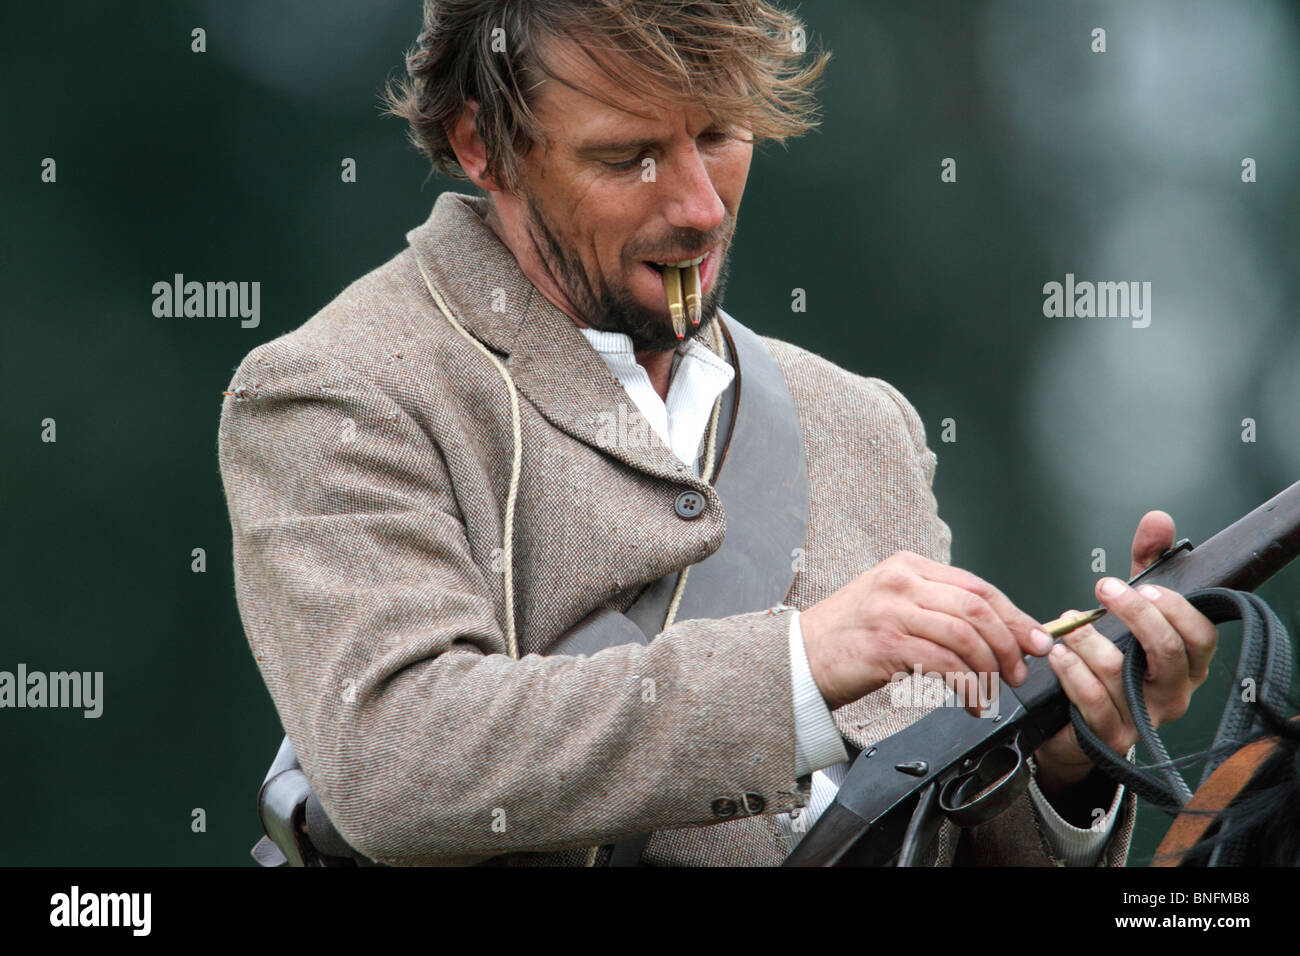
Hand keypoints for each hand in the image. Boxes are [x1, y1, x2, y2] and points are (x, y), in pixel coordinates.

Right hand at [800, 550, 1053, 715]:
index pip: (977, 586)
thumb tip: (996, 630)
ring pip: (965, 636)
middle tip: (1018, 672)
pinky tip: (971, 702)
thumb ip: (936, 608)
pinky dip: (967, 687)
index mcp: (907, 566)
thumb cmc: (848, 637)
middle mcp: (901, 581)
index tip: (1037, 640)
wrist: (799, 658)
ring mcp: (892, 610)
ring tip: (993, 692)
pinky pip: (944, 664)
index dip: (1014, 616)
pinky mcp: (886, 643)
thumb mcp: (892, 605)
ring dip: (989, 670)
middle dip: (1009, 644)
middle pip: (977, 607)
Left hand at [1033, 511, 1218, 798]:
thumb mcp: (1129, 608)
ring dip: (1088, 640)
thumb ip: (1146, 564)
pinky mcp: (1110, 736)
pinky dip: (1070, 671)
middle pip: (1168, 651)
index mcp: (1186, 663)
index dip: (1175, 608)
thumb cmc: (1108, 659)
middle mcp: (1172, 692)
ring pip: (1121, 671)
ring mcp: (1143, 717)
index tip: (1145, 586)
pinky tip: (1056, 654)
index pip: (1200, 635)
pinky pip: (1092, 699)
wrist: (1072, 721)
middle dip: (1134, 615)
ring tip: (1066, 626)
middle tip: (1104, 589)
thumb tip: (1158, 520)